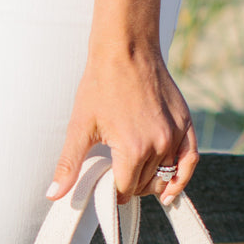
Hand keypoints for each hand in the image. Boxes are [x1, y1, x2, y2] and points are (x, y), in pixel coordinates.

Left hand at [46, 42, 197, 206]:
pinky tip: (170, 191)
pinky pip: (189, 160)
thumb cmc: (101, 84)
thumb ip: (68, 165)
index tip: (106, 185)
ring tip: (136, 175)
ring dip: (150, 181)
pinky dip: (181, 177)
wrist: (126, 48)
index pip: (125, 190)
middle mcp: (158, 145)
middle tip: (118, 174)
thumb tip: (54, 195)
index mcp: (132, 149)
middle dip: (130, 185)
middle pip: (144, 185)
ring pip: (164, 176)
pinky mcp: (185, 123)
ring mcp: (175, 134)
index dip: (113, 192)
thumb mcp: (79, 126)